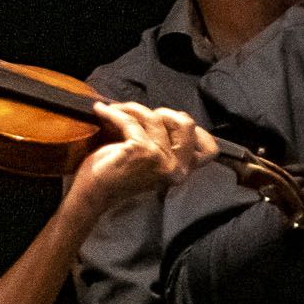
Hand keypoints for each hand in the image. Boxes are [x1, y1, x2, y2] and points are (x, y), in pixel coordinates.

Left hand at [63, 99, 210, 224]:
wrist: (94, 195)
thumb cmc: (118, 176)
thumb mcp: (152, 163)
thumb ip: (167, 147)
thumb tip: (170, 115)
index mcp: (182, 171)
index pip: (209, 149)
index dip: (195, 130)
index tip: (171, 120)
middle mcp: (177, 167)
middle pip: (186, 124)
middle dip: (164, 113)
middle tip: (141, 114)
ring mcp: (161, 159)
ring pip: (156, 118)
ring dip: (133, 109)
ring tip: (115, 109)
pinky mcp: (142, 151)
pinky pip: (130, 122)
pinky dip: (113, 112)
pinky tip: (101, 109)